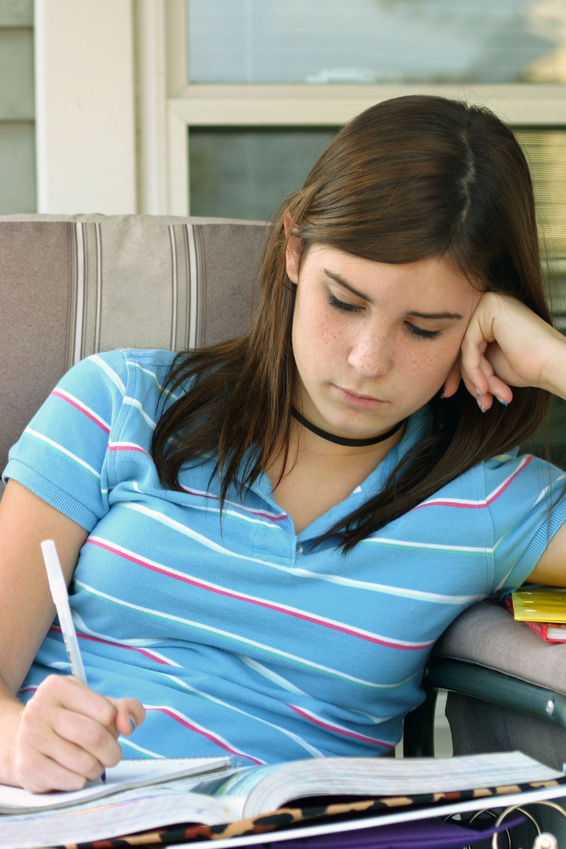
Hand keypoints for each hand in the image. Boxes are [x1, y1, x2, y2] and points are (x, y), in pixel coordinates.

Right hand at [12, 674, 144, 792]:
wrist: (27, 742)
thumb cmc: (71, 721)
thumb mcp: (97, 705)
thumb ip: (124, 708)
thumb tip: (129, 725)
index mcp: (58, 687)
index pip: (106, 712)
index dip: (115, 726)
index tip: (109, 729)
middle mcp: (39, 708)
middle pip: (94, 737)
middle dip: (112, 752)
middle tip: (111, 756)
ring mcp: (30, 738)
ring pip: (85, 763)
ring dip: (98, 769)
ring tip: (92, 764)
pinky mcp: (28, 767)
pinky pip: (72, 781)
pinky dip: (82, 781)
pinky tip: (75, 773)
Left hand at [443, 292, 565, 410]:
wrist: (553, 365)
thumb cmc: (529, 366)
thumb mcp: (489, 366)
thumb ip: (468, 365)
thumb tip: (445, 386)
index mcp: (489, 315)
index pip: (463, 344)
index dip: (456, 373)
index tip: (449, 394)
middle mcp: (488, 304)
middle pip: (462, 345)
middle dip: (466, 378)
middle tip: (477, 402)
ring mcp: (489, 302)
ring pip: (465, 348)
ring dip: (476, 378)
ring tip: (490, 397)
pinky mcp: (490, 308)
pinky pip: (469, 346)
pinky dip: (474, 371)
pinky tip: (485, 388)